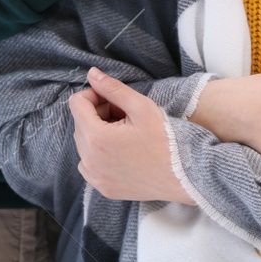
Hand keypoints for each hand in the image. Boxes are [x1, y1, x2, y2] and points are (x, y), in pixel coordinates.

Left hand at [69, 67, 194, 203]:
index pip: (76, 104)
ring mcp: (95, 177)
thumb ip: (113, 88)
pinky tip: (122, 151)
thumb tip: (92, 73)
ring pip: (84, 143)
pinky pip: (89, 163)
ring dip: (99, 133)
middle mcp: (89, 161)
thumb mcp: (141, 106)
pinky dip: (100, 153)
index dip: (94, 95)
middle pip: (80, 123)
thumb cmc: (165, 140)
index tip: (113, 99)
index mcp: (96, 138)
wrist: (184, 176)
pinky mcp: (103, 188)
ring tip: (125, 133)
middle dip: (98, 114)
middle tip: (125, 115)